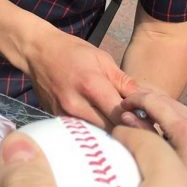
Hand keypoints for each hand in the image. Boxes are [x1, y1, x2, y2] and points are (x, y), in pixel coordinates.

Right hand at [24, 26, 138, 127]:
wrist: (37, 51)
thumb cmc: (73, 51)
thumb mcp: (102, 58)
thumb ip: (125, 82)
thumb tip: (147, 101)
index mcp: (91, 85)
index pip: (121, 115)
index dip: (137, 122)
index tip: (148, 124)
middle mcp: (75, 103)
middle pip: (109, 130)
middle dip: (126, 132)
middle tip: (139, 131)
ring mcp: (63, 113)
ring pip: (95, 134)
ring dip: (110, 134)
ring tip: (122, 130)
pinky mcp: (55, 118)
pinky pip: (80, 130)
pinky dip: (93, 131)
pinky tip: (101, 126)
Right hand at [121, 90, 186, 186]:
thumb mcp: (162, 165)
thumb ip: (143, 135)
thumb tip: (126, 116)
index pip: (154, 100)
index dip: (134, 99)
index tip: (122, 104)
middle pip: (166, 100)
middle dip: (146, 102)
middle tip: (128, 111)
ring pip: (179, 107)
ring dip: (161, 109)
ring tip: (145, 120)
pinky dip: (176, 117)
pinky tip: (167, 130)